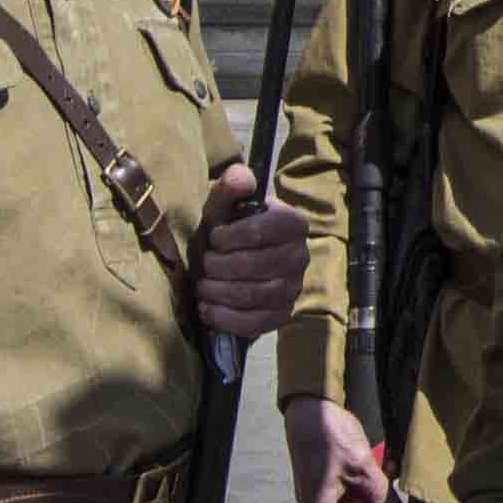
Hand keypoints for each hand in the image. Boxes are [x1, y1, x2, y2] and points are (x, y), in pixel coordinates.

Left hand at [191, 162, 308, 343]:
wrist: (236, 258)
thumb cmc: (230, 227)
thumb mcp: (226, 204)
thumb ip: (231, 185)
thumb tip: (242, 179)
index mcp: (293, 223)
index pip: (265, 232)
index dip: (233, 237)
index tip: (215, 237)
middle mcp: (300, 256)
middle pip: (257, 266)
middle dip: (221, 266)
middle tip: (204, 263)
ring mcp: (293, 288)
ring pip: (255, 296)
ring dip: (220, 292)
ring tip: (202, 286)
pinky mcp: (281, 315)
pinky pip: (256, 323)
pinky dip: (226, 318)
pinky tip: (207, 309)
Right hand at [284, 396, 385, 502]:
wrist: (310, 406)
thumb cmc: (329, 436)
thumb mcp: (362, 465)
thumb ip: (379, 491)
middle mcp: (313, 500)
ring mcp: (316, 486)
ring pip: (345, 502)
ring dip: (365, 495)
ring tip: (383, 474)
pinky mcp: (321, 474)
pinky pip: (342, 487)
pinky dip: (359, 482)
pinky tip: (376, 464)